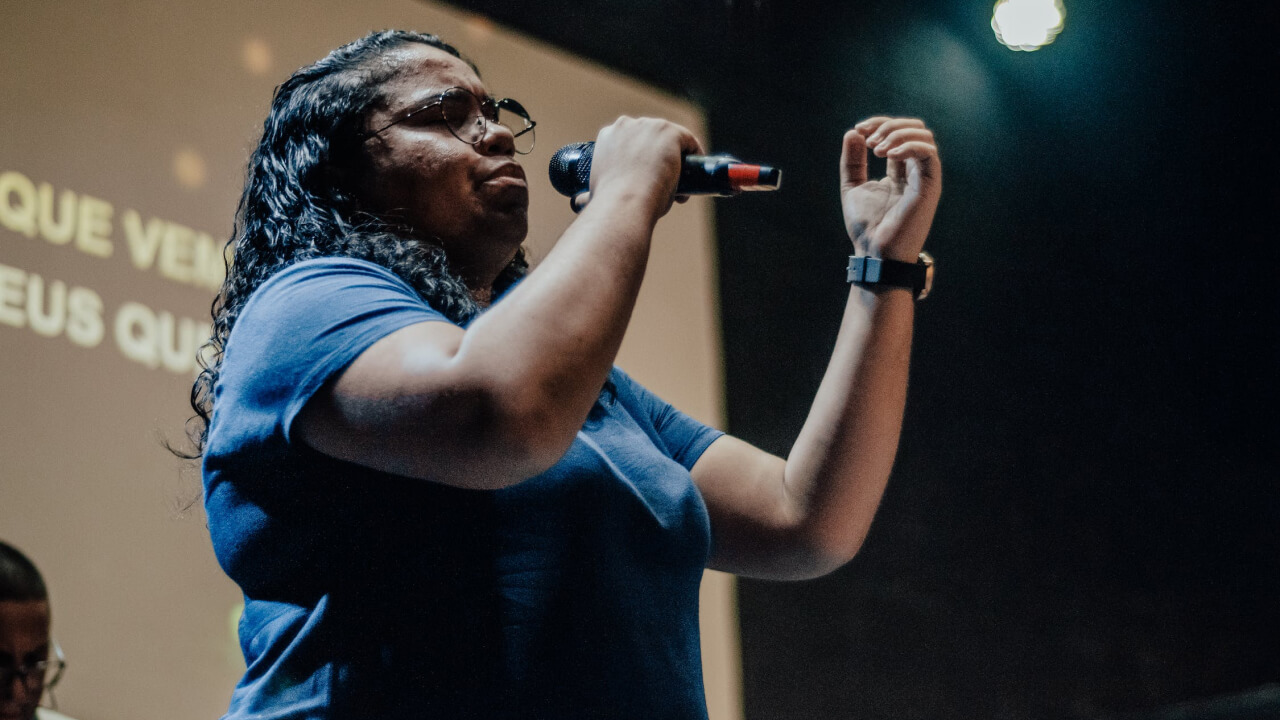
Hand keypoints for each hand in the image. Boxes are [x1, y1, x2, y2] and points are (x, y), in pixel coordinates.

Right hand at [587, 116, 702, 218]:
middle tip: (664, 184)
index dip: (641, 158)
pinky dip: (695, 154)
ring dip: (678, 158)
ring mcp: (649, 126)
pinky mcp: (670, 132)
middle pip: (652, 138)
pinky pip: (688, 141)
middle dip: (659, 158)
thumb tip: (579, 202)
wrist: (623, 203)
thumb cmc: (608, 204)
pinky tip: (696, 171)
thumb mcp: (595, 193)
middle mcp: (627, 125)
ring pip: (671, 140)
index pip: (631, 141)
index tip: (646, 176)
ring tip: (680, 184)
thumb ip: (586, 195)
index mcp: (607, 136)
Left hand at [841, 117, 940, 261]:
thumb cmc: (866, 227)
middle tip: (869, 139)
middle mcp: (913, 172)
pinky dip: (908, 145)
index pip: (896, 134)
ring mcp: (923, 177)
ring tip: (877, 148)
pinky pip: (928, 153)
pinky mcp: (930, 186)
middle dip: (888, 125)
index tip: (859, 130)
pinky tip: (888, 154)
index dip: (879, 124)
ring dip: (897, 133)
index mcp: (898, 171)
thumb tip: (853, 132)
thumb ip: (853, 161)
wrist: (875, 252)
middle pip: (913, 129)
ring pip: (923, 136)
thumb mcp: (852, 187)